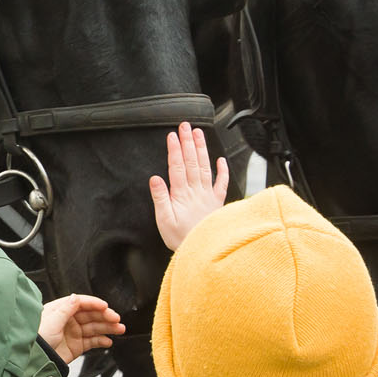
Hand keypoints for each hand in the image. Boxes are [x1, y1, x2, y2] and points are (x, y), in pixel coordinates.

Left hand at [39, 294, 124, 363]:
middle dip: (105, 316)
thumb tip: (76, 297)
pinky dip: (101, 341)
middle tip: (116, 319)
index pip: (81, 303)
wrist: (35, 361)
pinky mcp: (77, 346)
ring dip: (108, 328)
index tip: (105, 306)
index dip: (94, 304)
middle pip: (91, 315)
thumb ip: (66, 309)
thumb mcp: (52, 320)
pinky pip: (92, 341)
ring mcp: (73, 333)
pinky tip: (108, 341)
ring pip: (94, 327)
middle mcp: (68, 320)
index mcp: (60, 310)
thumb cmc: (37, 339)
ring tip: (119, 329)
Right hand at [148, 121, 229, 251]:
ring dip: (202, 149)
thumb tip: (155, 178)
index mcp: (181, 195)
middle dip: (188, 142)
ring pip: (205, 167)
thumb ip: (160, 198)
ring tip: (199, 134)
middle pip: (192, 162)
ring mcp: (208, 196)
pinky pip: (221, 184)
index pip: (177, 167)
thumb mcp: (164, 221)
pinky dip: (222, 171)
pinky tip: (220, 159)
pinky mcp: (217, 203)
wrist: (204, 250)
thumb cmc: (182, 238)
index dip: (175, 150)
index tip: (172, 135)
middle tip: (185, 126)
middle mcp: (196, 192)